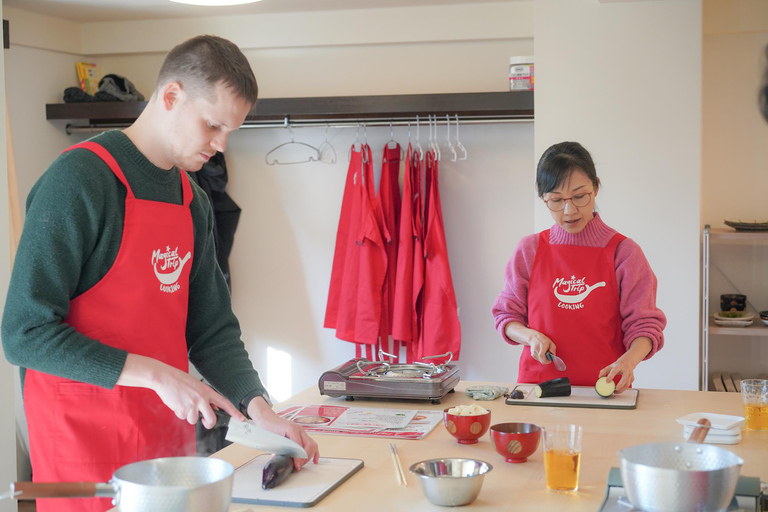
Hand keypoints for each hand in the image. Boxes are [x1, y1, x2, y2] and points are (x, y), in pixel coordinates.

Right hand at [117, 354, 244, 428]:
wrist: (165, 378)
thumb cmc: (180, 381)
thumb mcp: (197, 387)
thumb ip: (205, 397)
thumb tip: (212, 408)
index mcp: (207, 392)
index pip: (225, 403)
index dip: (234, 412)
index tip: (242, 419)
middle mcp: (201, 399)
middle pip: (211, 419)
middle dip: (208, 423)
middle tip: (204, 421)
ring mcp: (192, 405)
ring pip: (194, 420)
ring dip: (188, 415)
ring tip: (183, 403)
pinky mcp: (182, 409)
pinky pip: (183, 417)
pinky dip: (180, 413)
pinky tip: (177, 403)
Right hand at [247, 396, 319, 470]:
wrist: (264, 420)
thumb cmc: (271, 432)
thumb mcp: (282, 443)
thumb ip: (287, 452)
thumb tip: (290, 465)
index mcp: (300, 435)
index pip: (312, 447)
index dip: (308, 458)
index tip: (300, 467)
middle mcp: (301, 431)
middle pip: (312, 446)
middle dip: (306, 458)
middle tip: (297, 465)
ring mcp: (297, 428)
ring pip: (308, 444)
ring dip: (303, 457)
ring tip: (295, 463)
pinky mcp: (291, 427)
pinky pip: (299, 442)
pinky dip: (298, 452)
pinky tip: (296, 460)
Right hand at [526, 331, 556, 364]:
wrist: (534, 338)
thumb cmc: (543, 340)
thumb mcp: (550, 342)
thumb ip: (553, 348)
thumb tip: (553, 354)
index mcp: (542, 345)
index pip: (542, 356)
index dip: (546, 360)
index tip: (550, 360)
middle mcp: (536, 349)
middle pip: (541, 360)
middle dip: (546, 361)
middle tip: (549, 359)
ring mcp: (533, 352)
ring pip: (540, 360)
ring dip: (543, 360)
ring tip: (545, 354)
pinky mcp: (532, 354)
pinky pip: (538, 359)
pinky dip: (541, 358)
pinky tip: (542, 354)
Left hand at [598, 356, 636, 393]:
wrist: (629, 361)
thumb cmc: (618, 364)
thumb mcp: (611, 365)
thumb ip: (604, 371)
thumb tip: (599, 377)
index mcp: (619, 366)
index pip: (614, 371)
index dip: (610, 376)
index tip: (607, 381)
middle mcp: (626, 370)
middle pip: (624, 378)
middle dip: (620, 385)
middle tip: (615, 390)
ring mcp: (630, 374)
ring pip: (628, 383)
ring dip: (622, 389)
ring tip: (616, 392)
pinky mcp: (632, 378)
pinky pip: (629, 385)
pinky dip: (624, 388)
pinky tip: (620, 390)